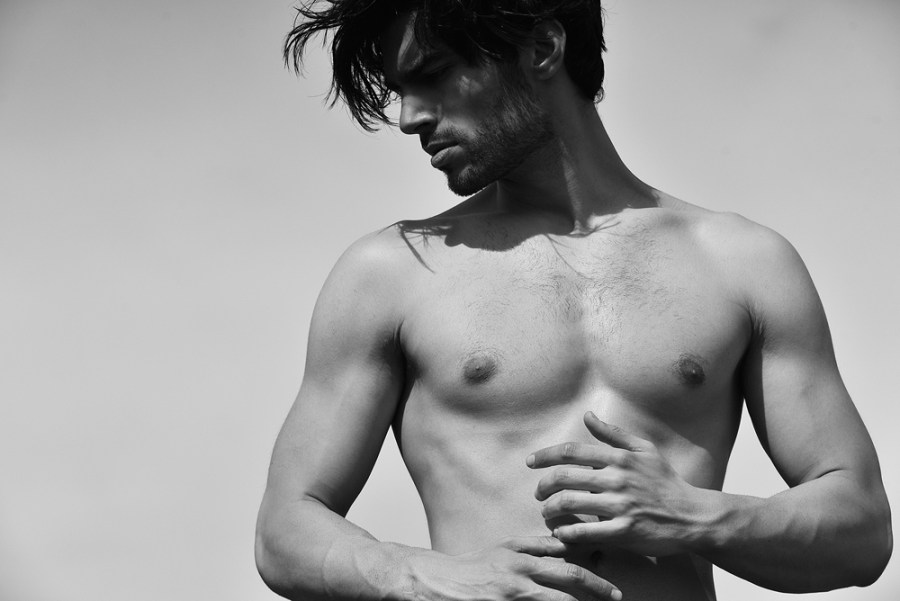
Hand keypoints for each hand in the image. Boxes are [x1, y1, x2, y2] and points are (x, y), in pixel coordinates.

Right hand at [405, 536, 621, 600]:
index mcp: (521, 551)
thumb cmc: (473, 568)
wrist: (437, 583)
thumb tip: (565, 546)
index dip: (590, 560)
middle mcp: (520, 570)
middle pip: (568, 576)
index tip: (610, 566)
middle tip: (615, 595)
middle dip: (596, 586)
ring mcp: (513, 592)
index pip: (563, 553)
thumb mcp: (504, 550)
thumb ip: (534, 548)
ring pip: (557, 599)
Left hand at [527, 412, 706, 556]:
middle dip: (543, 486)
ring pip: (570, 503)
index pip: (571, 451)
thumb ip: (613, 433)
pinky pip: (586, 531)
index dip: (544, 456)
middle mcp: (617, 478)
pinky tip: (561, 533)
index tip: (530, 462)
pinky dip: (567, 532)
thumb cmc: (666, 482)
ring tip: (546, 513)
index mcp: (619, 458)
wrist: (693, 515)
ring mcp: (621, 505)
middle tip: (538, 494)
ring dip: (550, 509)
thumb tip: (588, 415)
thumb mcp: (644, 450)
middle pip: (564, 477)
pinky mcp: (625, 531)